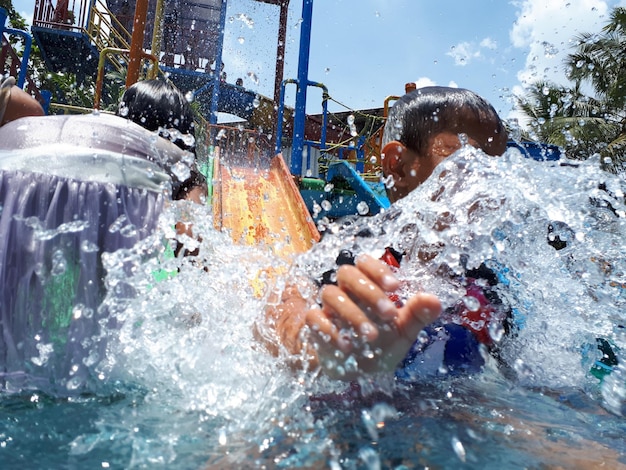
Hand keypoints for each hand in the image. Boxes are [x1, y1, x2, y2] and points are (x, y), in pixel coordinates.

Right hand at [305, 254, 440, 379]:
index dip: (378, 270)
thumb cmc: (382, 344)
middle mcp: (346, 292)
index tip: (396, 287)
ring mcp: (329, 308)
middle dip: (368, 290)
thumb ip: (418, 315)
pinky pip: (314, 318)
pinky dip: (330, 330)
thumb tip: (435, 300)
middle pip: (346, 273)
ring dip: (352, 313)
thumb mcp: (404, 331)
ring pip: (330, 293)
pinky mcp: (316, 326)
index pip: (365, 262)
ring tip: (371, 336)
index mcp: (367, 286)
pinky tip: (347, 346)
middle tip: (389, 314)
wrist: (359, 373)